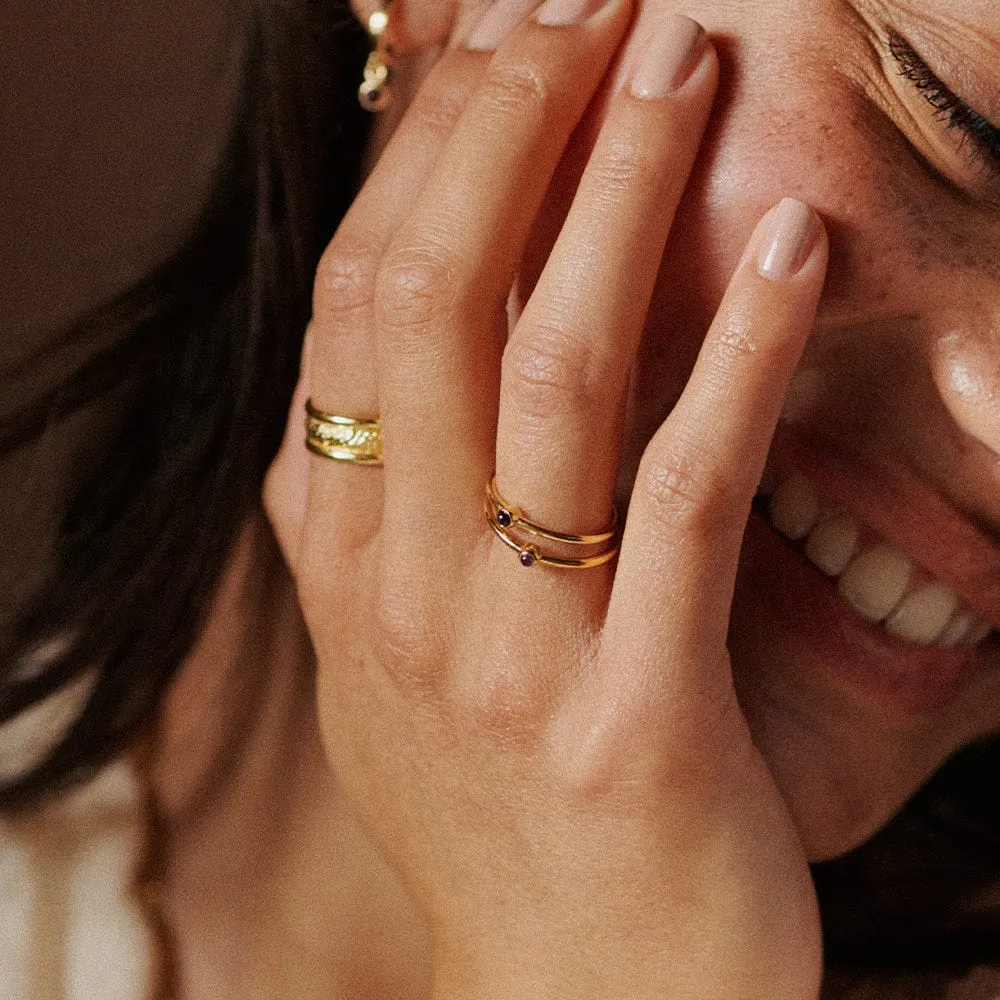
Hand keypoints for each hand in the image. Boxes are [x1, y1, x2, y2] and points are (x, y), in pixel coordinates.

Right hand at [266, 1, 828, 996]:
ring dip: (616, 197)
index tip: (488, 47)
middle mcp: (405, 589)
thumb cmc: (502, 822)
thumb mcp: (402, 665)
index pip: (356, 310)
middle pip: (432, 303)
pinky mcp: (633, 713)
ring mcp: (511, 652)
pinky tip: (785, 246)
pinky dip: (733, 355)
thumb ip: (376, 533)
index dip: (418, 161)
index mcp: (345, 567)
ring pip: (548, 371)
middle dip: (505, 132)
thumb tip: (355, 400)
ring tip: (678, 63)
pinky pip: (680, 494)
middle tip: (581, 4)